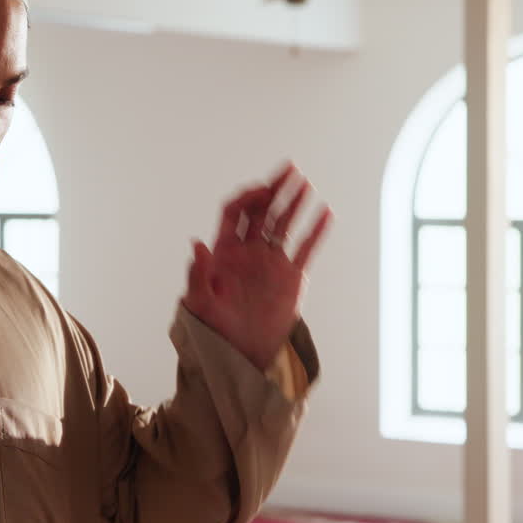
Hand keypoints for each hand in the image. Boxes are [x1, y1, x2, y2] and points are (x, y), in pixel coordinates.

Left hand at [182, 164, 331, 369]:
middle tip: (289, 169)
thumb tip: (197, 244)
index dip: (246, 198)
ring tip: (305, 182)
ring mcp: (270, 262)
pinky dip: (316, 231)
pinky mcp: (291, 277)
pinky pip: (305, 248)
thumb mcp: (200, 302)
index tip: (260, 190)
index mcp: (224, 251)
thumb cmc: (212, 328)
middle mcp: (248, 251)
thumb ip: (199, 273)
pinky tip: (325, 212)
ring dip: (294, 203)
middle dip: (274, 189)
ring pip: (284, 224)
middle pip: (262, 211)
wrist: (239, 353)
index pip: (235, 213)